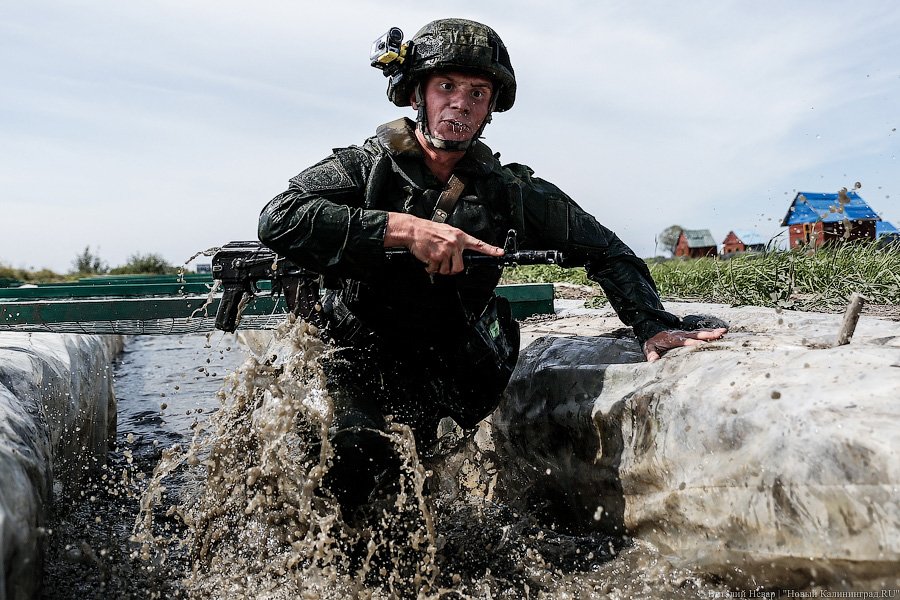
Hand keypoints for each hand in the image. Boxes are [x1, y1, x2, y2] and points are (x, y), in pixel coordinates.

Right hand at [385, 212, 502, 274]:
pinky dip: (430, 268)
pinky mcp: (436, 257)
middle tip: (444, 264)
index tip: (500, 253)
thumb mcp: (446, 231)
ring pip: (447, 270)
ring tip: (434, 259)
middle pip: (460, 267)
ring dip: (440, 269)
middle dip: (451, 269)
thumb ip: (455, 242)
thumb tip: (458, 253)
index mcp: (459, 236)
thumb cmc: (428, 230)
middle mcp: (455, 243)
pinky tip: (428, 260)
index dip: (490, 250)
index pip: (478, 244)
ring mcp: (446, 251)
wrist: (414, 230)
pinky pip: (436, 270)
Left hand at [643, 327, 727, 361]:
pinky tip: (721, 334)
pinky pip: (700, 333)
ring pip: (700, 332)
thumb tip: (653, 360)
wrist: (653, 332)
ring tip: (724, 332)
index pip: (683, 341)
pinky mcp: (689, 334)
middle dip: (707, 335)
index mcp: (672, 338)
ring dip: (712, 332)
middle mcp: (681, 334)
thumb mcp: (648, 348)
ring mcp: (686, 333)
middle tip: (719, 334)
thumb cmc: (653, 343)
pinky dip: (710, 333)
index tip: (701, 344)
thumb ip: (651, 353)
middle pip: (695, 334)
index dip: (692, 342)